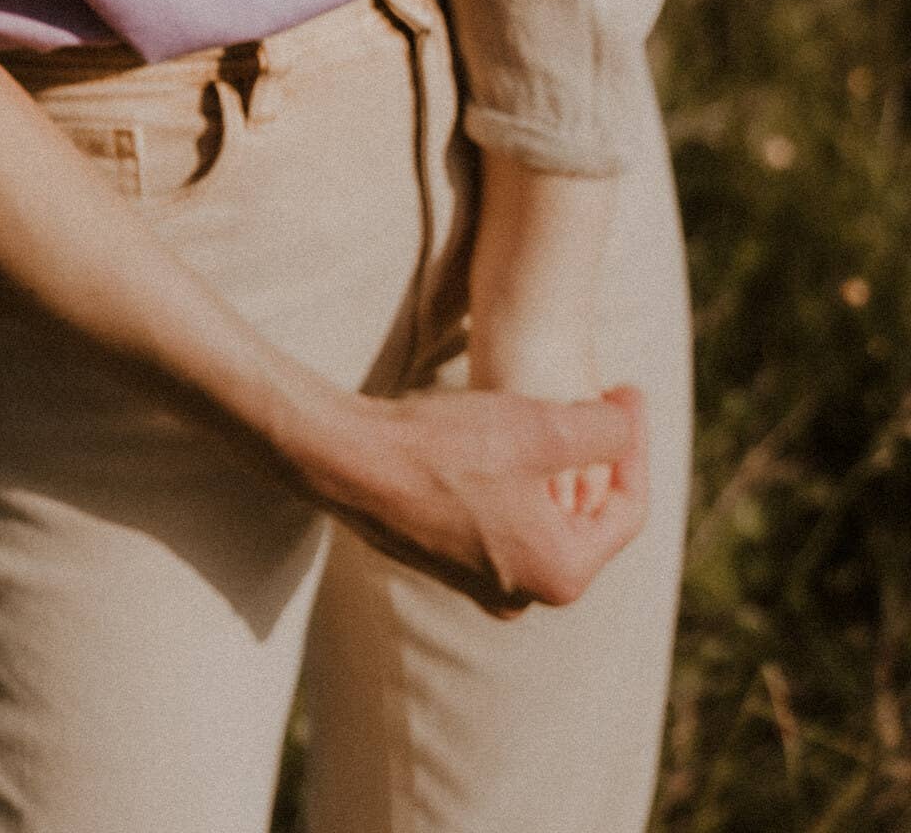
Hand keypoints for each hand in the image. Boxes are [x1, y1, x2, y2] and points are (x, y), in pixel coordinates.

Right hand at [323, 381, 648, 615]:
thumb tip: (627, 425)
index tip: (628, 389)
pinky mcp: (451, 563)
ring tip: (559, 412)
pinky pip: (507, 521)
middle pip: (586, 517)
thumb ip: (605, 430)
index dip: (635, 442)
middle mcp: (525, 596)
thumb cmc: (445, 447)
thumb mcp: (541, 429)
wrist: (350, 461)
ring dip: (558, 466)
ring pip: (545, 517)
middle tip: (603, 400)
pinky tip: (506, 440)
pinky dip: (520, 482)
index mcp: (559, 575)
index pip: (624, 508)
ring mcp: (483, 584)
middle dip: (599, 456)